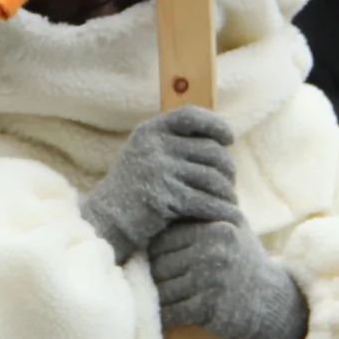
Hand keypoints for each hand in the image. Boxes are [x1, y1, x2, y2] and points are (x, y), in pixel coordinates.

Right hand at [81, 108, 243, 262]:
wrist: (106, 221)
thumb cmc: (131, 189)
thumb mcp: (144, 155)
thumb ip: (171, 143)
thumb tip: (217, 136)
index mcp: (149, 131)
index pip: (190, 116)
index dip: (215, 124)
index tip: (229, 139)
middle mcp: (154, 146)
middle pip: (210, 151)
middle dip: (228, 169)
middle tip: (231, 184)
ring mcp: (158, 171)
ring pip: (212, 178)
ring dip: (228, 193)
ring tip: (232, 203)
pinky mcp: (164, 197)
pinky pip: (206, 202)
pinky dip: (223, 211)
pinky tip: (232, 218)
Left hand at [150, 219, 307, 338]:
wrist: (272, 302)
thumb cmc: (242, 263)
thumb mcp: (230, 231)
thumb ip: (201, 217)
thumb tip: (155, 207)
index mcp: (214, 227)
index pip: (164, 239)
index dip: (151, 255)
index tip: (144, 266)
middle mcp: (213, 249)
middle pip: (160, 265)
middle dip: (150, 279)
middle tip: (140, 288)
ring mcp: (212, 278)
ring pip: (163, 289)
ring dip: (154, 301)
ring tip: (148, 304)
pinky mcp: (210, 305)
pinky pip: (172, 312)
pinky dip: (163, 318)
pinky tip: (161, 319)